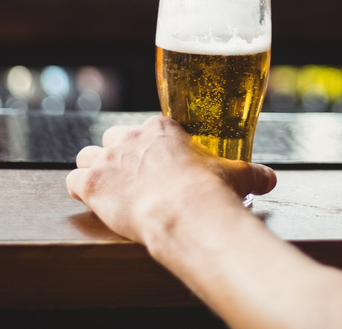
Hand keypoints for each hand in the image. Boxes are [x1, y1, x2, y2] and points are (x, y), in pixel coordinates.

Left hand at [66, 116, 276, 245]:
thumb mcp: (237, 175)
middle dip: (118, 156)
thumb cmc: (211, 191)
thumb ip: (251, 173)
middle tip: (131, 177)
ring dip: (93, 169)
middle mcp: (130, 138)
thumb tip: (270, 179)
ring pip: (86, 156)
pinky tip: (89, 200)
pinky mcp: (90, 184)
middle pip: (113, 138)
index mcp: (163, 129)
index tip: (156, 162)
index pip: (146, 129)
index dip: (148, 147)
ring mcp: (107, 160)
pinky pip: (71, 181)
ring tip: (106, 187)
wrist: (186, 213)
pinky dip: (78, 190)